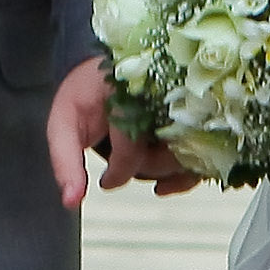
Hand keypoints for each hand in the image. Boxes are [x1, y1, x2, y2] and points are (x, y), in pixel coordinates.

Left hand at [46, 55, 189, 203]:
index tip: (105, 181)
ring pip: (189, 154)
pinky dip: (186, 176)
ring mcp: (186, 101)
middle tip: (124, 163)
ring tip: (141, 162)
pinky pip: (204, 152)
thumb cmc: (87, 96)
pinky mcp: (200, 113)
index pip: (133, 145)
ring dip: (165, 171)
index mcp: (128, 89)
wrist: (110, 69)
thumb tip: (70, 200)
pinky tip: (164, 185)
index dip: (119, 172)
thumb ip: (64, 161)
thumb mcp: (64, 123)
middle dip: (144, 168)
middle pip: (167, 151)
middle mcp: (164, 91)